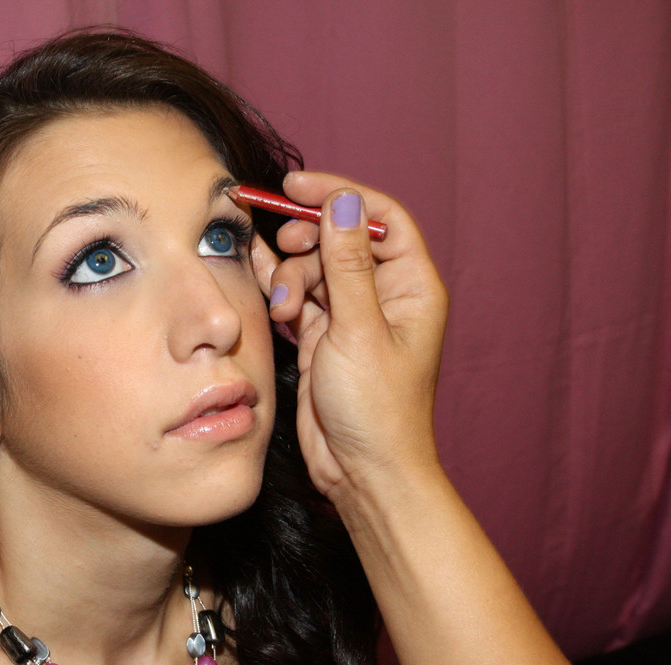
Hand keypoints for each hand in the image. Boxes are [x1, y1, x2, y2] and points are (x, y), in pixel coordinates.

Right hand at [248, 171, 447, 502]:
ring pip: (314, 267)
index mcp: (412, 287)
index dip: (340, 195)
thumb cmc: (377, 411)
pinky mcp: (323, 338)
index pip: (379, 217)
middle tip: (285, 248)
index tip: (297, 186)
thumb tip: (342, 204)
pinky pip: (298, 297)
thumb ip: (347, 264)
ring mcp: (351, 317)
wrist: (361, 472)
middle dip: (307, 239)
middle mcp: (384, 296)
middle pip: (340, 237)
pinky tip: (259, 278)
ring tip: (283, 309)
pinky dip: (279, 288)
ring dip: (290, 277)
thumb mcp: (358, 330)